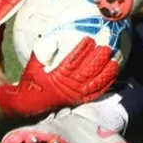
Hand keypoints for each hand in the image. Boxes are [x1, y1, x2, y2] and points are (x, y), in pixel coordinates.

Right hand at [0, 37, 119, 118]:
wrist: (28, 104)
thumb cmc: (32, 81)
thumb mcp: (33, 65)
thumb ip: (42, 51)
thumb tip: (53, 38)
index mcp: (58, 76)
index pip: (73, 61)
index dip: (82, 50)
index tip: (89, 39)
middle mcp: (69, 86)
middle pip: (88, 71)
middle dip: (98, 59)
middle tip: (106, 47)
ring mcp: (75, 94)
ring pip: (94, 82)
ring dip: (105, 71)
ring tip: (114, 59)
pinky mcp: (79, 100)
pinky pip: (95, 92)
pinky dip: (105, 83)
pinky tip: (112, 74)